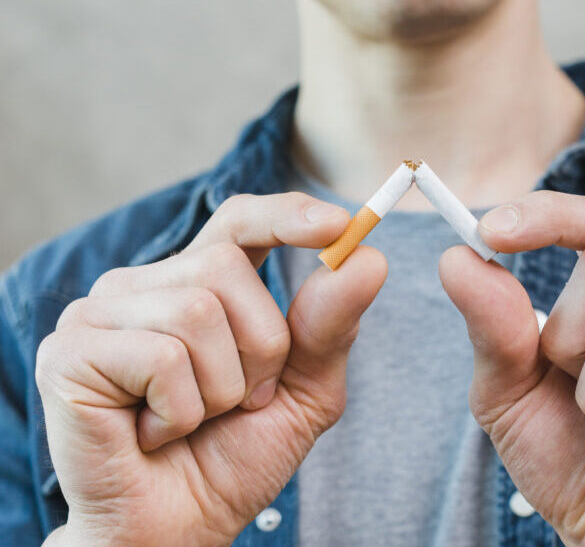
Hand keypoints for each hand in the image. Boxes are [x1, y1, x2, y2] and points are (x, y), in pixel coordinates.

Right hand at [36, 193, 386, 546]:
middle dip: (260, 347)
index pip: (240, 222)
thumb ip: (330, 327)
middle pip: (226, 267)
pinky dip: (181, 411)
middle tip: (241, 400)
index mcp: (199, 286)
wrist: (179, 528)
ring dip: (221, 388)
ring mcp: (100, 314)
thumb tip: (367, 257)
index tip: (337, 225)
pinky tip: (154, 433)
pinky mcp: (71, 354)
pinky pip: (162, 358)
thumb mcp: (303, 391)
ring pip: (197, 312)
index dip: (285, 215)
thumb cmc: (234, 456)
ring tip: (193, 419)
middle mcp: (145, 287)